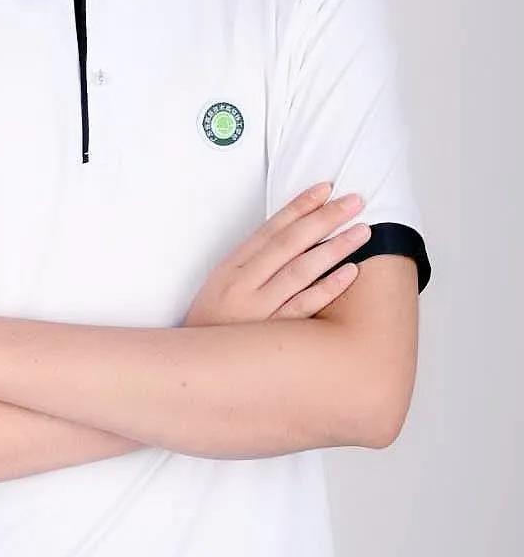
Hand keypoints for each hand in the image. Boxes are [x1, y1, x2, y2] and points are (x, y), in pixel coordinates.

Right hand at [181, 182, 370, 325]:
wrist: (195, 368)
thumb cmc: (214, 324)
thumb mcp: (222, 285)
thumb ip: (252, 263)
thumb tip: (289, 236)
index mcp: (232, 267)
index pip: (272, 228)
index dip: (299, 206)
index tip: (325, 188)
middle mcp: (245, 283)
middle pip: (291, 242)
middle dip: (324, 218)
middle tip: (354, 200)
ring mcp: (260, 309)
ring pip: (302, 270)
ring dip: (334, 247)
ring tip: (361, 231)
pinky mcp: (274, 335)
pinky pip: (305, 306)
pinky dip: (329, 287)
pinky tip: (350, 272)